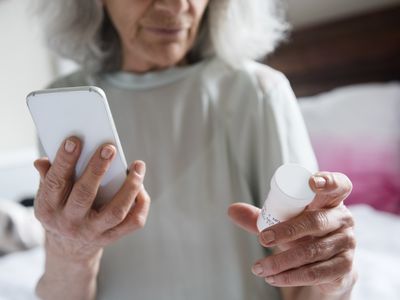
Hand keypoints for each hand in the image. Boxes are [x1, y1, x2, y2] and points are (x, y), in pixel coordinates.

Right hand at [33, 136, 150, 262]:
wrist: (69, 246)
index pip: (55, 183)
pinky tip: (142, 187)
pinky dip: (141, 204)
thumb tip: (43, 161)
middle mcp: (70, 223)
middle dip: (97, 170)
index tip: (75, 140)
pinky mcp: (112, 236)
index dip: (64, 161)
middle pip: (85, 195)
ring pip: (116, 211)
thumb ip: (48, 176)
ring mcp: (93, 232)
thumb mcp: (48, 196)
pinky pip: (133, 222)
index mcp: (49, 209)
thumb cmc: (61, 210)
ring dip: (129, 187)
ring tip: (137, 167)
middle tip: (109, 148)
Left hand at [228, 172, 356, 295]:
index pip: (339, 186)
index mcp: (330, 201)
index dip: (329, 181)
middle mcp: (343, 219)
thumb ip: (261, 217)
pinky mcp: (344, 268)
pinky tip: (272, 278)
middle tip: (263, 239)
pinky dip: (291, 276)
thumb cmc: (304, 235)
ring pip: (312, 251)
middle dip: (287, 230)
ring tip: (258, 268)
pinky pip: (316, 273)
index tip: (312, 182)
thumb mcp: (284, 223)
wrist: (327, 269)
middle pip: (316, 221)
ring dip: (281, 261)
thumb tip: (231, 210)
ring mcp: (347, 244)